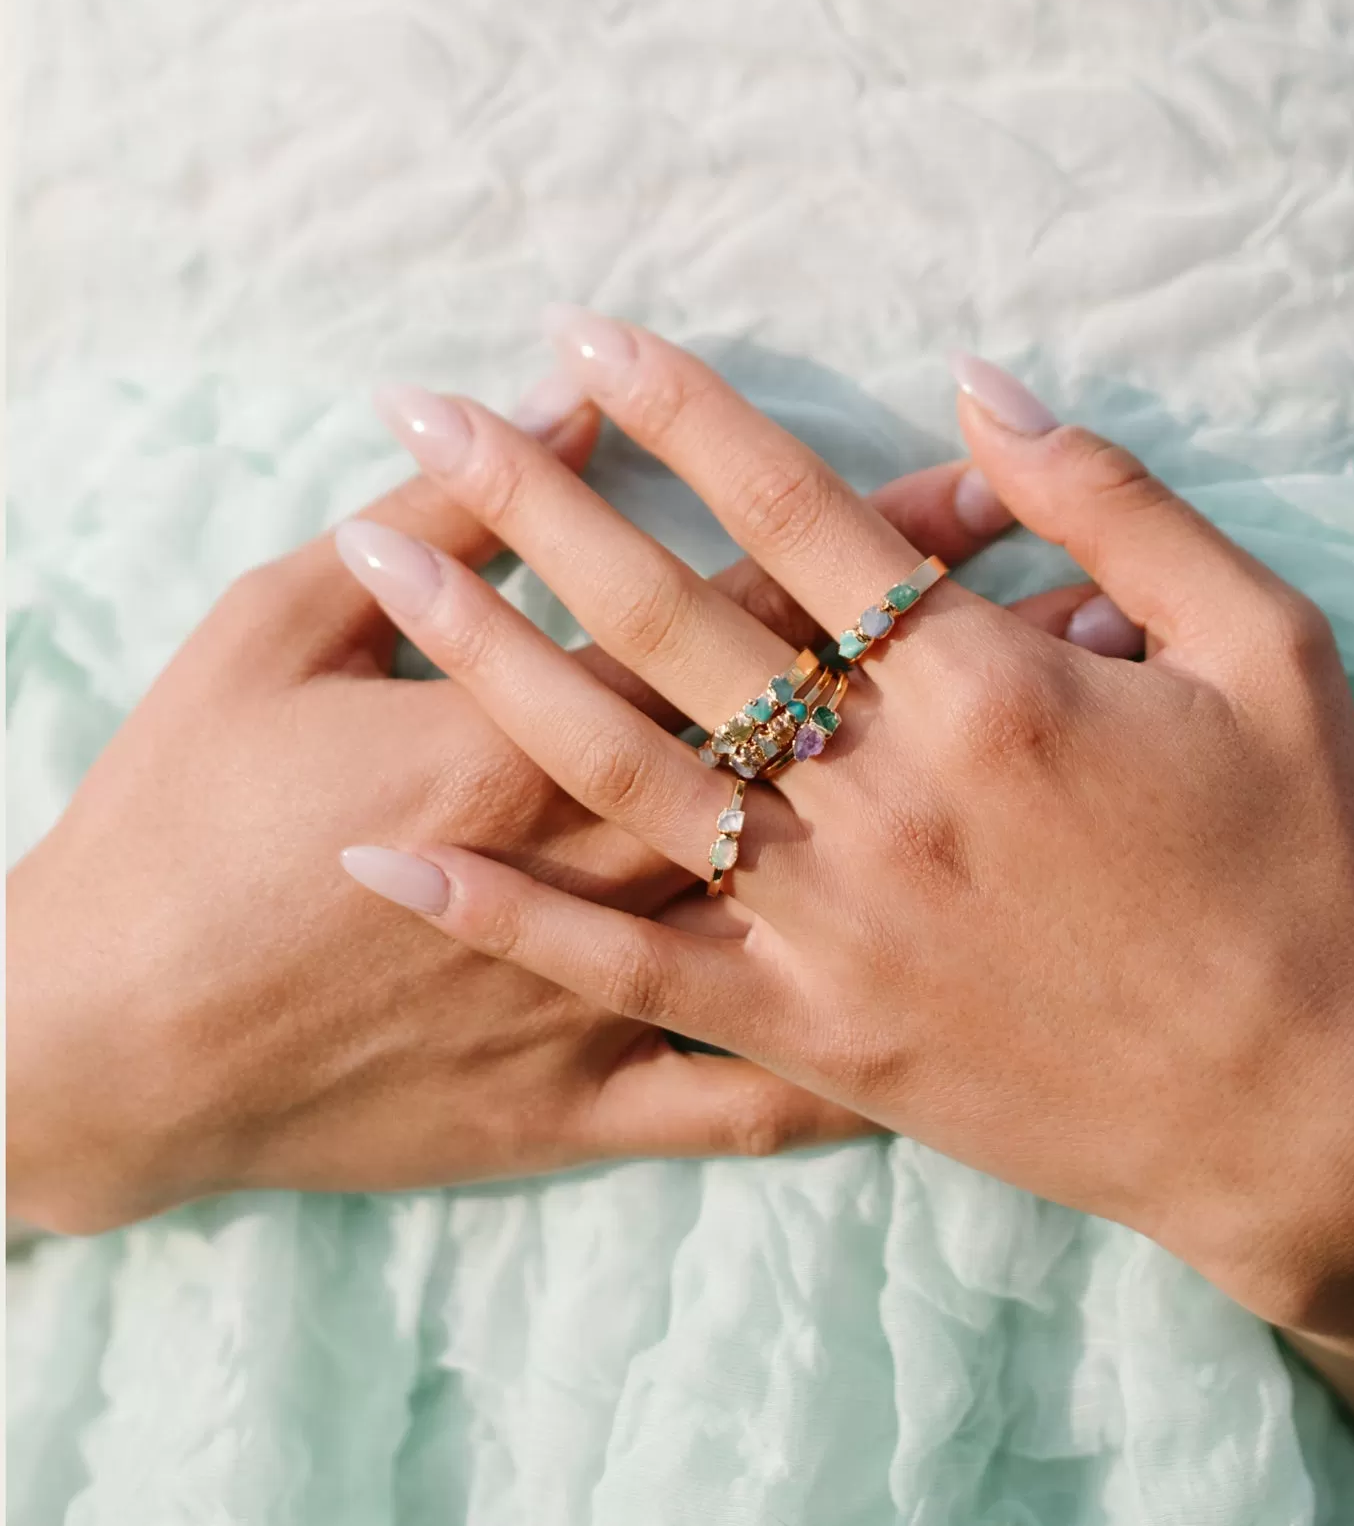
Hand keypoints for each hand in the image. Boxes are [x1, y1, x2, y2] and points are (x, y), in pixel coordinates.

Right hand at [7, 374, 1106, 1235]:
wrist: (97, 1047)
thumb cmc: (177, 816)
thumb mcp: (282, 626)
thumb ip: (448, 526)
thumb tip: (571, 416)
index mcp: (540, 736)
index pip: (744, 614)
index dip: (876, 546)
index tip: (991, 494)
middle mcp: (605, 867)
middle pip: (808, 748)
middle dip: (950, 672)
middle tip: (1083, 604)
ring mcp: (605, 1005)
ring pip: (818, 911)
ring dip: (944, 841)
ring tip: (1066, 778)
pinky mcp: (586, 1109)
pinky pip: (748, 1104)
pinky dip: (856, 1067)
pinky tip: (964, 1021)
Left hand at [337, 316, 1353, 1518]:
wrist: (1300, 1113)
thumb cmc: (1300, 866)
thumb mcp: (1268, 649)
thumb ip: (1121, 508)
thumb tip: (982, 390)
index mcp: (992, 691)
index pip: (797, 517)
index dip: (682, 415)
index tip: (585, 340)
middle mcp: (884, 799)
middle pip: (671, 621)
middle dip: (535, 502)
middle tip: (421, 411)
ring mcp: (830, 924)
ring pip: (617, 768)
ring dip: (486, 656)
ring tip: (377, 561)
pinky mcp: (809, 1034)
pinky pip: (627, 966)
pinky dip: (505, 910)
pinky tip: (392, 850)